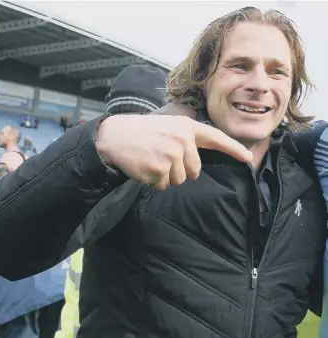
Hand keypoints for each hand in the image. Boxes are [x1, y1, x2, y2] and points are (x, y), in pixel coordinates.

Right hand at [96, 114, 251, 190]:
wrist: (115, 136)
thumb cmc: (141, 133)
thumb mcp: (167, 127)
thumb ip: (185, 141)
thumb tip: (195, 166)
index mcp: (186, 128)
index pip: (215, 138)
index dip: (233, 149)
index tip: (247, 158)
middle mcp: (182, 140)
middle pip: (194, 171)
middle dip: (179, 171)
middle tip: (161, 158)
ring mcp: (170, 154)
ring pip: (179, 180)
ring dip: (165, 177)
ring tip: (151, 161)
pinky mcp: (159, 168)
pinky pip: (163, 186)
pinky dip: (154, 182)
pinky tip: (144, 168)